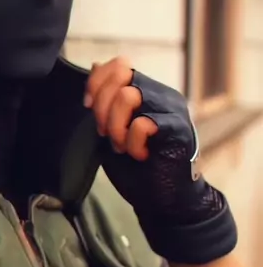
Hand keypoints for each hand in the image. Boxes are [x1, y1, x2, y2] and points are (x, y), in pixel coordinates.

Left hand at [83, 58, 236, 264]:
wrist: (162, 202)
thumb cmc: (137, 169)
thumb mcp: (111, 130)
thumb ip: (104, 102)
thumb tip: (95, 66)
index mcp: (146, 92)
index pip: (120, 64)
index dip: (96, 82)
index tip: (87, 107)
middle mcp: (161, 95)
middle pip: (123, 73)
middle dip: (103, 104)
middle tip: (105, 132)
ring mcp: (172, 109)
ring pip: (130, 95)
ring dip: (116, 125)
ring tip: (122, 146)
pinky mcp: (178, 128)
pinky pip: (143, 123)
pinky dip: (133, 142)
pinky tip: (140, 155)